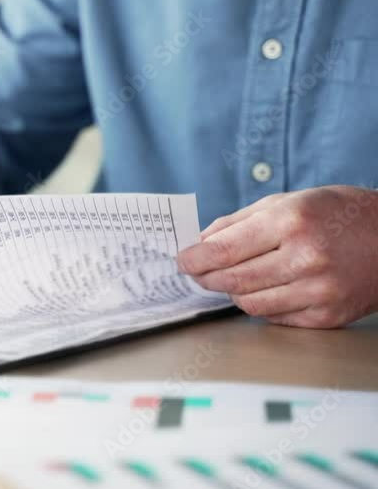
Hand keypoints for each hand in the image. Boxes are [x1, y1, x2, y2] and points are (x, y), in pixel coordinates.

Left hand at [177, 185, 377, 327]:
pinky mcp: (327, 316)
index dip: (195, 259)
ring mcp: (318, 291)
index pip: (223, 250)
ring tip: (232, 279)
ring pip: (249, 304)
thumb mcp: (288, 201)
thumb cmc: (337, 214)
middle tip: (198, 272)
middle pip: (232, 280)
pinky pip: (275, 317)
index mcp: (290, 222)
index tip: (183, 261)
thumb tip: (200, 242)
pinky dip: (262, 305)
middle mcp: (305, 258)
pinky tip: (266, 289)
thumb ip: (238, 222)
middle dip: (207, 277)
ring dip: (233, 292)